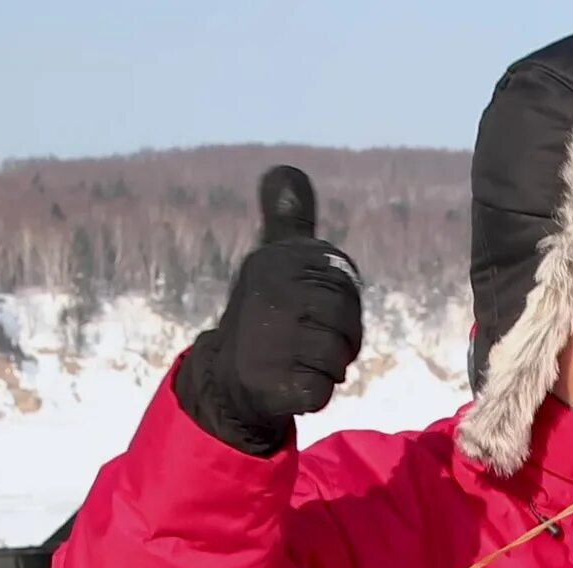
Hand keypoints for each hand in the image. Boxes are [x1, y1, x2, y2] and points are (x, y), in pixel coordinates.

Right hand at [172, 165, 365, 455]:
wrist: (225, 378)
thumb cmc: (265, 315)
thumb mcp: (274, 259)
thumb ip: (288, 218)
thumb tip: (285, 170)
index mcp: (279, 260)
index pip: (343, 287)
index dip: (337, 307)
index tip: (305, 309)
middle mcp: (272, 292)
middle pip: (347, 322)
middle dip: (336, 339)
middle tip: (301, 340)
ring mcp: (272, 339)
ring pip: (339, 359)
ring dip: (325, 369)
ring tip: (292, 361)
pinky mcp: (274, 383)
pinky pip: (322, 391)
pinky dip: (312, 394)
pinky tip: (286, 384)